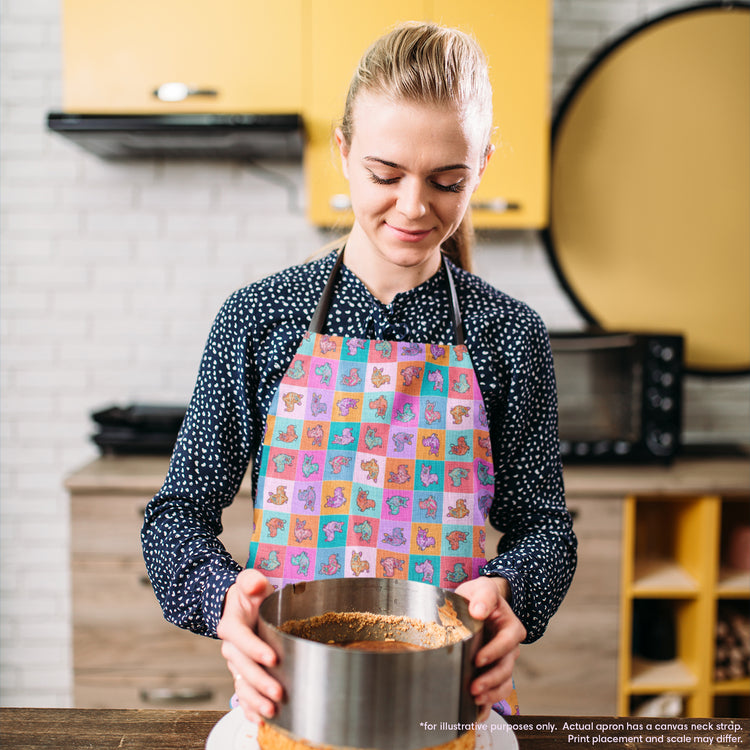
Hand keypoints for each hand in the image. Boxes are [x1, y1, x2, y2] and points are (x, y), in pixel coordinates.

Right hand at [216, 569, 282, 722]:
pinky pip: (242, 694)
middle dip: (260, 682)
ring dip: (255, 700)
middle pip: (242, 667)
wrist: (238, 607)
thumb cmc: (249, 595)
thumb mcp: (249, 582)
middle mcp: (231, 647)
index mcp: (231, 625)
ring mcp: (236, 664)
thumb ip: (250, 581)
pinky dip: (249, 708)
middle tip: (278, 693)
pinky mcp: (242, 674)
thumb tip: (254, 585)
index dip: (255, 649)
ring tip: (272, 711)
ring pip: (241, 685)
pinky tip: (260, 719)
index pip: (240, 638)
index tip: (273, 658)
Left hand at [455, 576, 525, 720]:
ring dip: (491, 694)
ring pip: (504, 682)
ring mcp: (503, 661)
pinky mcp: (493, 671)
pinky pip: (496, 690)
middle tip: (473, 688)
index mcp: (511, 627)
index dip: (494, 651)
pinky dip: (489, 703)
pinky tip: (477, 713)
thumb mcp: (483, 588)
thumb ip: (483, 596)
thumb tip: (479, 611)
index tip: (477, 659)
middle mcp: (510, 647)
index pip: (507, 641)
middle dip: (491, 680)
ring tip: (474, 700)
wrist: (478, 605)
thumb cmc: (480, 596)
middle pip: (506, 667)